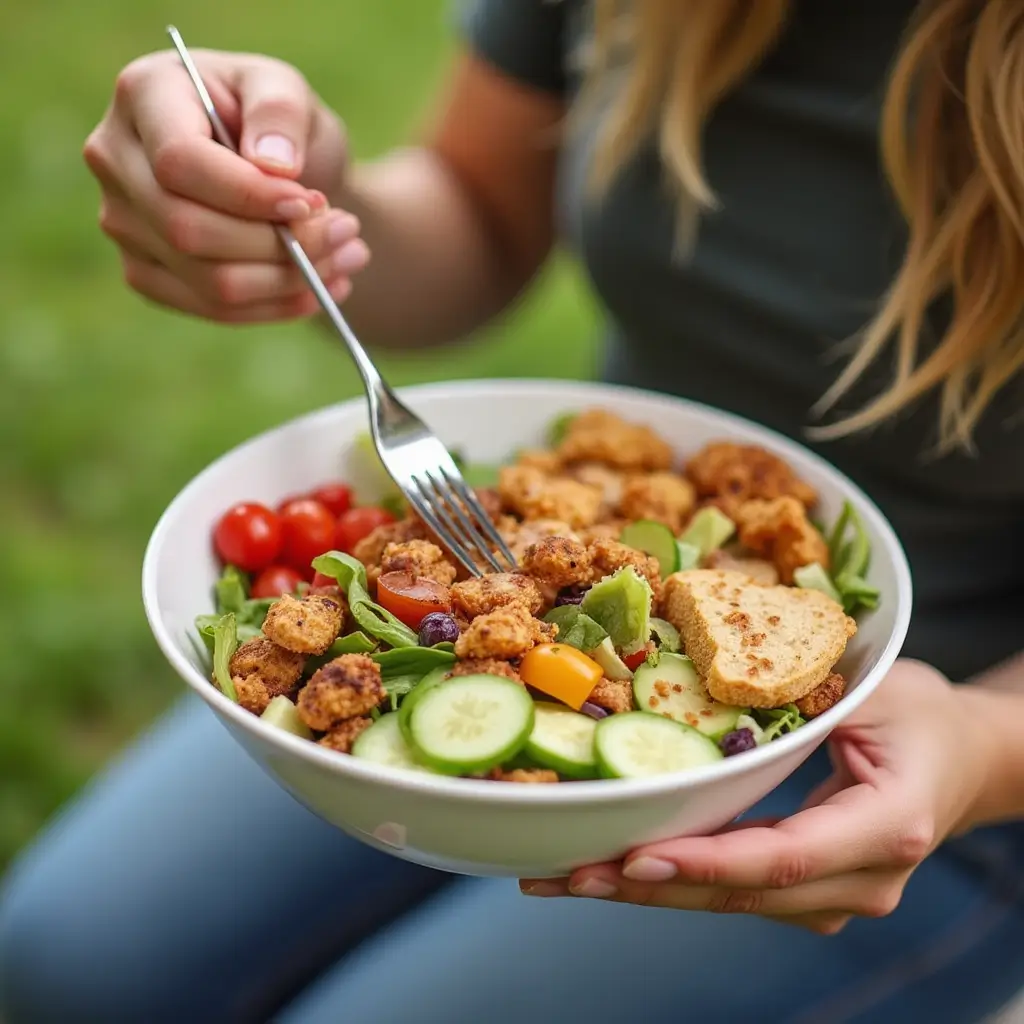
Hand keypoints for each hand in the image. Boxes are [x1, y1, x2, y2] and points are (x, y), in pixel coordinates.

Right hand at [83, 49, 367, 321]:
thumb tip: (274, 166)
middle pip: (189, 230)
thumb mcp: (288, 90)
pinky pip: (213, 310)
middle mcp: (115, 160)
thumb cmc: (276, 120)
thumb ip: (280, 112)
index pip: (180, 162)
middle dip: (281, 244)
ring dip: (290, 280)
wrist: (278, 168)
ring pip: (208, 281)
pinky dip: (277, 306)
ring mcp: (123, 223)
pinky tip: (322, 287)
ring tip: (346, 256)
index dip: (249, 194)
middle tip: (346, 233)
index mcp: (143, 94)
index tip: (310, 202)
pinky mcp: (146, 273)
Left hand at [522, 661, 991, 933]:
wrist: (964, 759)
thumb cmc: (922, 716)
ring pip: (730, 902)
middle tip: (565, 874)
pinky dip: (674, 879)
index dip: (708, 862)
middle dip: (648, 886)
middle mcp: (863, 879)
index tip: (636, 858)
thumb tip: (698, 686)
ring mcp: (837, 896)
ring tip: (565, 875)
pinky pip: (735, 891)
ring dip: (648, 890)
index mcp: (888, 825)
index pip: (786, 855)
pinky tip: (614, 866)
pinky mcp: (809, 893)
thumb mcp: (874, 688)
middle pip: (743, 894)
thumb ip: (800, 698)